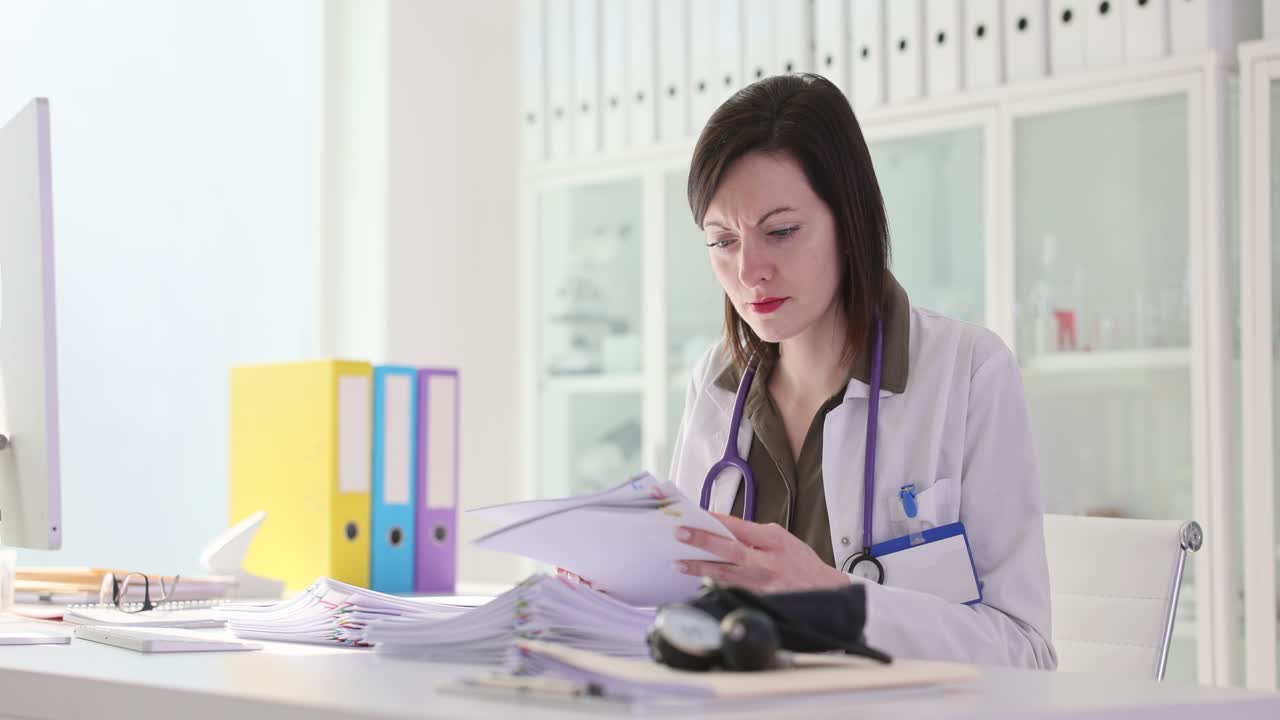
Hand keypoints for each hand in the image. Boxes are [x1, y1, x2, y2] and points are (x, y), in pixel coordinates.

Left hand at [673, 513, 850, 593]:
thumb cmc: (800, 562)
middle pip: (730, 551)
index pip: (740, 528)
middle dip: (703, 542)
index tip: (697, 514)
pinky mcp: (758, 598)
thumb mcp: (781, 539)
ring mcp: (761, 583)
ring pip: (725, 574)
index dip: (717, 521)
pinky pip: (732, 588)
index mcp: (774, 542)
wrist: (822, 591)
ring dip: (700, 567)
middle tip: (681, 534)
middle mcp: (767, 563)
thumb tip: (724, 530)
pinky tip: (698, 579)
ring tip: (679, 562)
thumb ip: (754, 535)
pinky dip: (714, 583)